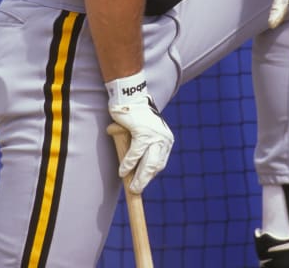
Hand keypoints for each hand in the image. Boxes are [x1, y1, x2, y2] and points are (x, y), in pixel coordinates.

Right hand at [106, 72, 173, 192]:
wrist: (131, 99)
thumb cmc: (136, 118)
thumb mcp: (145, 134)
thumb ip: (145, 149)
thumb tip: (136, 170)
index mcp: (166, 140)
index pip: (160, 162)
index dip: (150, 175)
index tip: (142, 184)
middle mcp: (163, 138)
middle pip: (155, 166)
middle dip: (145, 180)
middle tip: (135, 191)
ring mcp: (154, 136)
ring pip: (147, 163)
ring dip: (138, 178)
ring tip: (131, 187)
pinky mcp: (142, 132)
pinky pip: (135, 154)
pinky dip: (128, 164)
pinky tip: (122, 171)